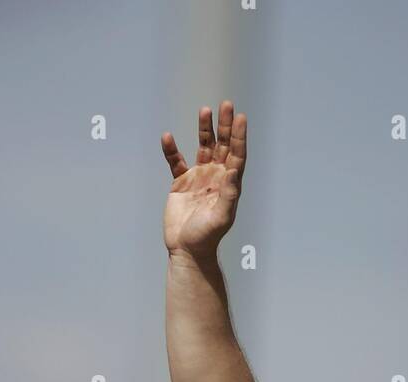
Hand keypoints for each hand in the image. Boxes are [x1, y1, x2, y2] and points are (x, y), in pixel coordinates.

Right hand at [160, 100, 245, 256]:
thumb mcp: (221, 217)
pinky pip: (176, 162)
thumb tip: (234, 170)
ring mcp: (198, 179)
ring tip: (205, 110)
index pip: (237, 155)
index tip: (240, 117)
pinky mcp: (181, 184)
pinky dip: (172, 150)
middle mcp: (216, 178)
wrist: (187, 250)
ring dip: (204, 130)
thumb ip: (229, 194)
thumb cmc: (207, 237)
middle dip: (224, 126)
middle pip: (223, 146)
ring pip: (203, 148)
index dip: (239, 136)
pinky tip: (167, 137)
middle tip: (226, 104)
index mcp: (229, 184)